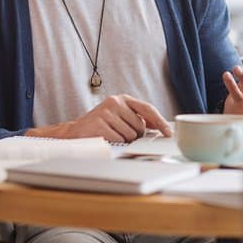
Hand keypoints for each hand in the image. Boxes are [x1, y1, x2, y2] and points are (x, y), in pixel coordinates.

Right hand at [28, 95, 172, 142]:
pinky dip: (114, 143)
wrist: (74, 132)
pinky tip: (105, 138)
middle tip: (119, 133)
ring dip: (123, 140)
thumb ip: (137, 118)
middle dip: (134, 135)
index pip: (147, 109)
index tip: (168, 132)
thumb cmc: (100, 126)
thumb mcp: (119, 117)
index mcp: (122, 99)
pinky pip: (119, 140)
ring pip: (130, 135)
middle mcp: (114, 102)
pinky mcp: (99, 125)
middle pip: (140, 126)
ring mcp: (106, 113)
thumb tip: (159, 127)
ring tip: (110, 135)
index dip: (160, 122)